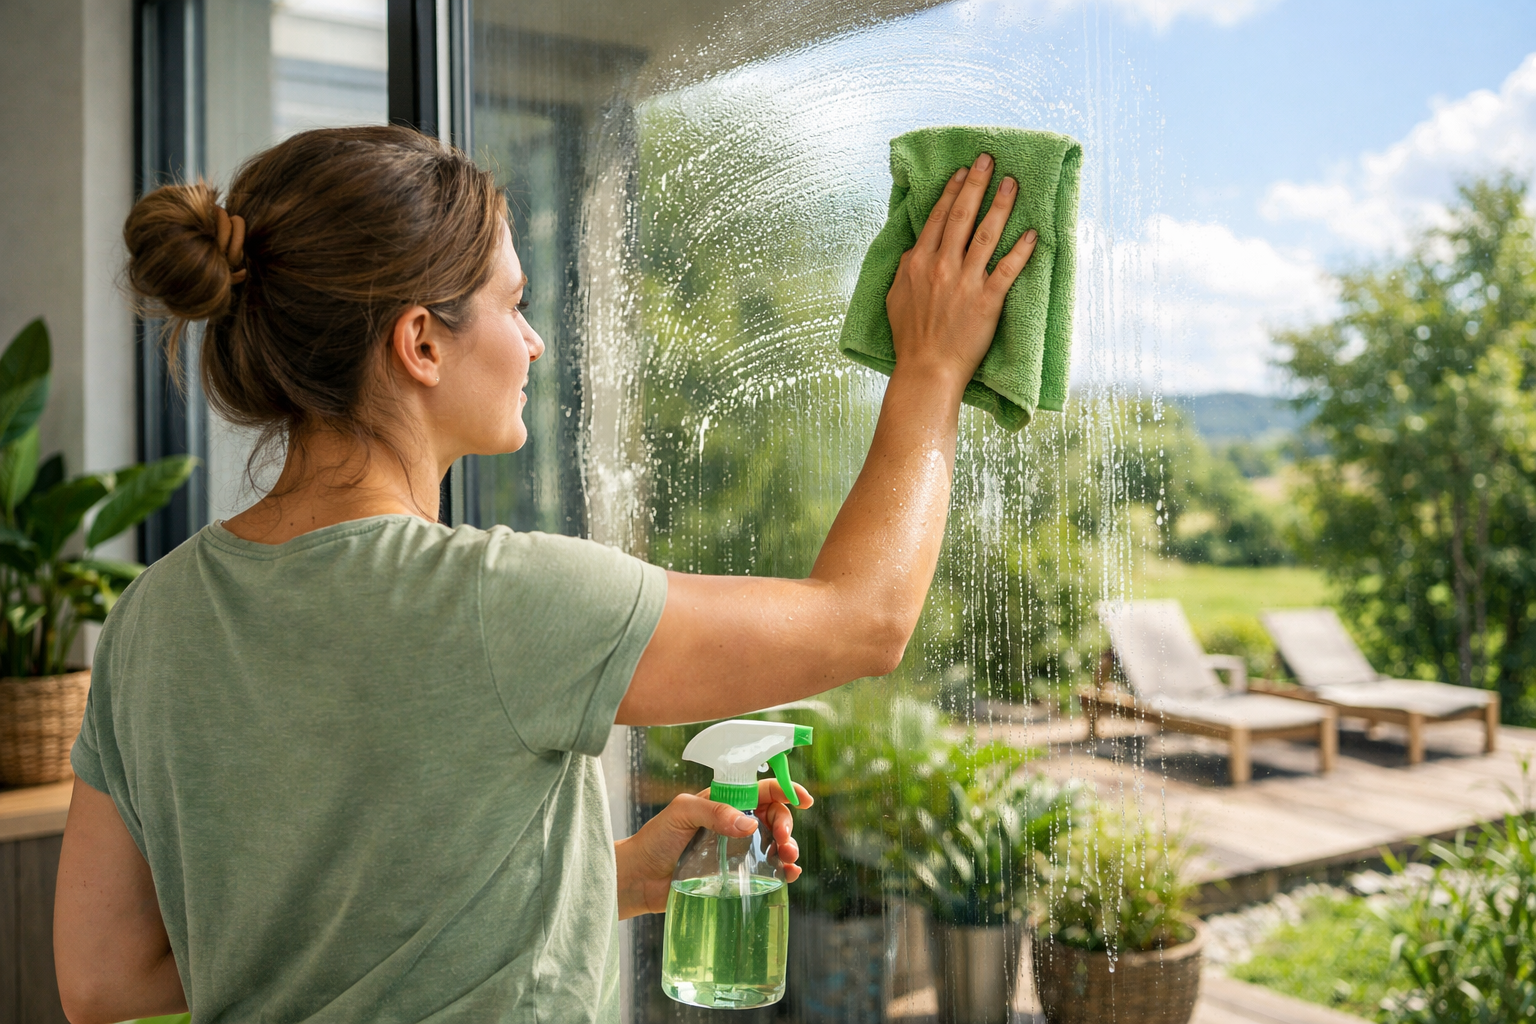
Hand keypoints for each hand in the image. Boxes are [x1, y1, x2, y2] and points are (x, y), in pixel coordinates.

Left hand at [613, 780, 812, 919]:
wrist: (639, 879)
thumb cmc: (656, 839)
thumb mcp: (682, 812)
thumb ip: (714, 810)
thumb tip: (749, 823)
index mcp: (724, 802)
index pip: (761, 789)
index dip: (785, 790)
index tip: (802, 799)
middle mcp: (734, 824)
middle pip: (773, 816)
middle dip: (786, 824)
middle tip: (783, 839)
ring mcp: (737, 851)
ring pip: (774, 843)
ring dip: (789, 846)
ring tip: (788, 857)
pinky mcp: (736, 876)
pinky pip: (767, 870)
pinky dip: (784, 870)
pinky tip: (789, 873)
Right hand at [885, 153, 1037, 387]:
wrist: (927, 370)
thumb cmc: (911, 337)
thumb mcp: (896, 296)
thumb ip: (905, 267)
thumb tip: (915, 247)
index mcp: (918, 262)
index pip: (938, 218)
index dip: (952, 191)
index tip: (963, 172)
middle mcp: (942, 267)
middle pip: (962, 216)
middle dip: (977, 184)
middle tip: (989, 159)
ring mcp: (965, 283)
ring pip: (986, 235)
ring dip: (1001, 205)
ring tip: (1013, 183)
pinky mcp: (987, 301)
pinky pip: (1008, 269)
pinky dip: (1021, 250)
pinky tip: (1032, 232)